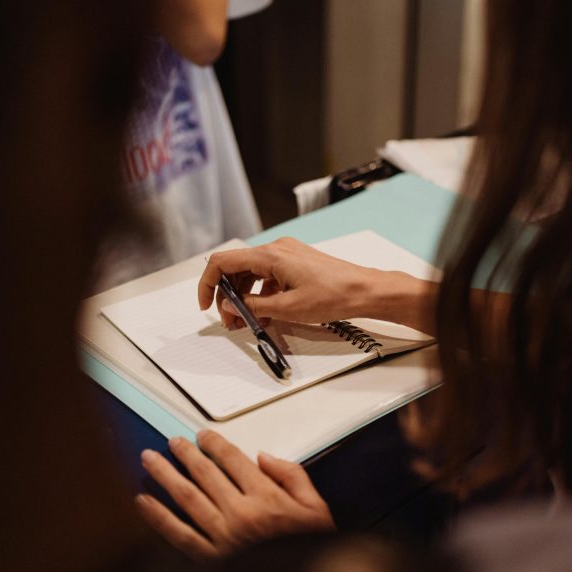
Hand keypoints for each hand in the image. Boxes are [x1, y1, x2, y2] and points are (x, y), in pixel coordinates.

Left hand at [135, 431, 334, 558]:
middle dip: (185, 454)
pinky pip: (178, 533)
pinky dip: (158, 516)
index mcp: (266, 499)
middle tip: (172, 442)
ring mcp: (224, 537)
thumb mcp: (315, 507)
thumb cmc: (308, 548)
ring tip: (150, 460)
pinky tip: (143, 501)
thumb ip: (292, 475)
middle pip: (205, 473)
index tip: (202, 436)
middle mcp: (242, 515)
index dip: (214, 443)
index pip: (233, 459)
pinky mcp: (211, 559)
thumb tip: (263, 457)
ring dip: (165, 474)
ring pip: (186, 497)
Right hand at [198, 237, 382, 327]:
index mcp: (270, 255)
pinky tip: (265, 315)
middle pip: (236, 269)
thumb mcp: (287, 308)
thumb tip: (230, 307)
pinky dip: (261, 295)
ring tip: (247, 322)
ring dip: (245, 298)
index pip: (223, 262)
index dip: (208, 283)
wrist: (365, 291)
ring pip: (251, 274)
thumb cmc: (334, 295)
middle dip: (228, 296)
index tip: (206, 304)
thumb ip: (253, 307)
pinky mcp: (295, 263)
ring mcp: (286, 255)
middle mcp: (276, 249)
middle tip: (230, 321)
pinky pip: (268, 277)